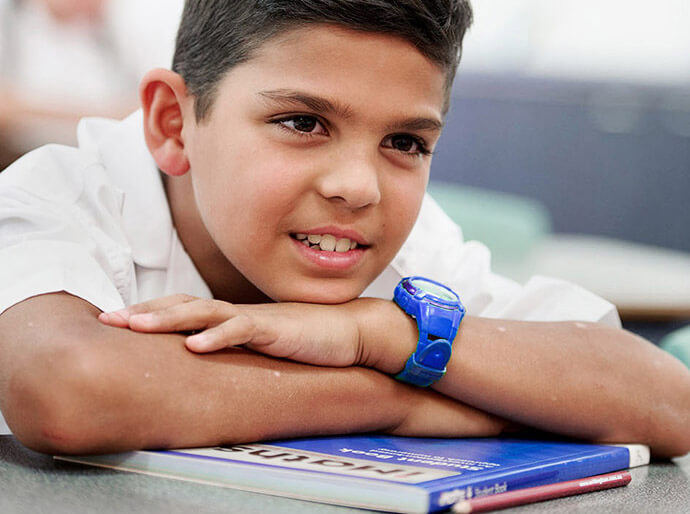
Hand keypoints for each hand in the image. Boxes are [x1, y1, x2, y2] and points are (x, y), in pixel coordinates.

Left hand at [98, 295, 364, 366]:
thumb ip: (237, 345)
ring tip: (136, 325)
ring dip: (168, 318)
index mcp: (232, 316)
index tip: (119, 319)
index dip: (151, 311)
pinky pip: (241, 330)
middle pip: (183, 304)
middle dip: (145, 310)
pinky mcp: (274, 329)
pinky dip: (216, 337)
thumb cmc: (307, 338)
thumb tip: (208, 356)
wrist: (348, 330)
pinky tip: (194, 345)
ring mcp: (254, 318)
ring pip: (204, 312)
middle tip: (109, 318)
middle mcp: (237, 312)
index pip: (184, 308)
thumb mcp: (263, 343)